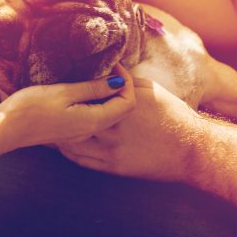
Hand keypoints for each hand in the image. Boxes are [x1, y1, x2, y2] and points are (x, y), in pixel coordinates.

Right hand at [0, 69, 134, 150]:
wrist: (6, 128)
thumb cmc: (31, 108)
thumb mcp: (64, 92)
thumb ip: (93, 88)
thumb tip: (118, 82)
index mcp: (93, 121)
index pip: (127, 104)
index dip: (126, 82)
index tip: (113, 64)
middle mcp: (90, 130)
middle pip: (120, 109)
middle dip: (119, 86)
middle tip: (107, 65)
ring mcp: (80, 132)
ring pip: (106, 112)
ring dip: (106, 92)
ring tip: (95, 72)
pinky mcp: (70, 129)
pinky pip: (92, 114)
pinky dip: (95, 99)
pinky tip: (82, 86)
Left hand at [57, 76, 201, 182]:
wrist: (191, 150)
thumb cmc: (173, 115)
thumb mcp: (150, 89)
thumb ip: (127, 81)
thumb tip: (112, 69)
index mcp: (120, 106)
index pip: (86, 95)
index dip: (72, 91)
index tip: (61, 86)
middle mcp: (113, 128)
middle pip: (75, 119)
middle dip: (60, 113)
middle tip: (44, 106)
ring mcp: (111, 150)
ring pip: (72, 142)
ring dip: (59, 134)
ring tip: (49, 125)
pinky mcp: (114, 168)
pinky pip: (82, 160)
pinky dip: (68, 151)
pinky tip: (62, 144)